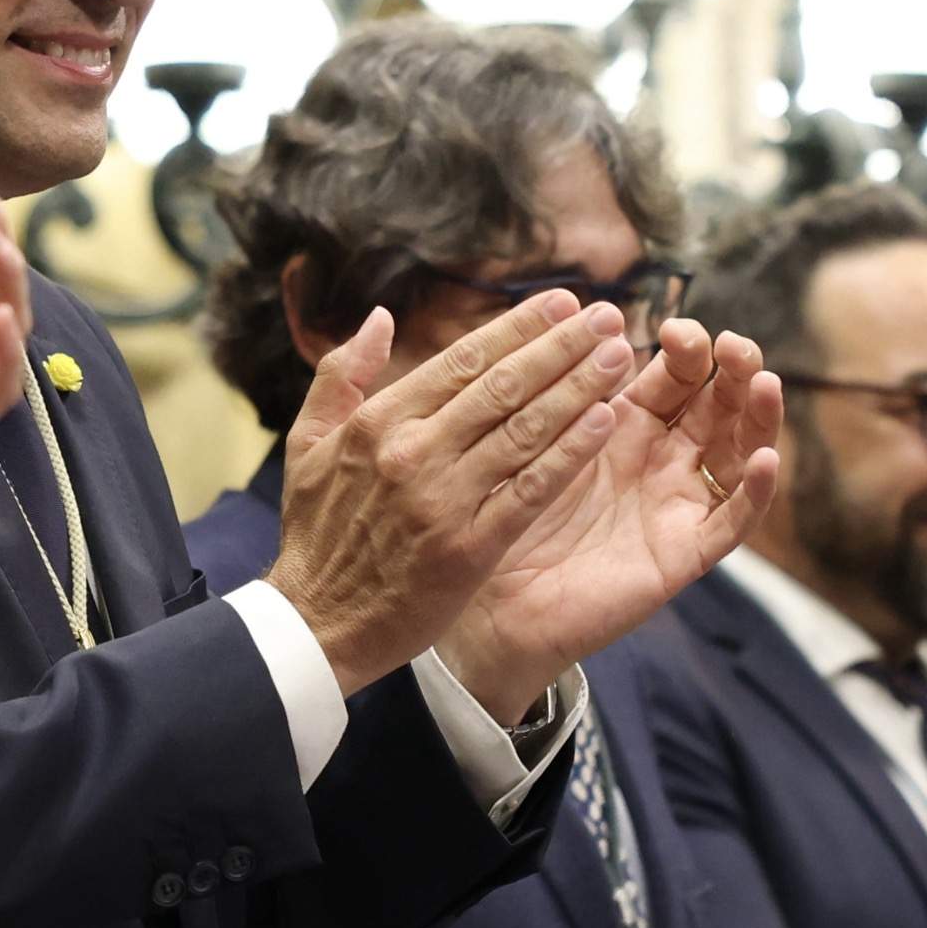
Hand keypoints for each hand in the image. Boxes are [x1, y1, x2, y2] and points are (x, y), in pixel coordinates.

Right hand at [263, 292, 637, 695]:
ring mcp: (443, 500)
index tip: (562, 303)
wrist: (317, 625)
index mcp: (377, 423)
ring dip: (578, 388)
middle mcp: (412, 453)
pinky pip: (531, 490)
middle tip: (609, 317)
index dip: (518, 328)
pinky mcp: (469, 548)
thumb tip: (381, 318)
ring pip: (525, 430)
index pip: (462, 361)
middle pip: (503, 386)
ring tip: (619, 357)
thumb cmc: (316, 533)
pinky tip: (604, 421)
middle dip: (562, 347)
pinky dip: (570, 453)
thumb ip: (340, 374)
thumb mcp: (308, 444)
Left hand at [435, 318, 783, 719]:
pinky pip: (730, 524)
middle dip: (733, 372)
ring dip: (757, 418)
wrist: (493, 602)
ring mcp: (677, 506)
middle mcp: (662, 462)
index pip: (676, 377)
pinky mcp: (682, 555)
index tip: (679, 328)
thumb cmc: (506, 515)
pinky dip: (754, 493)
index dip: (687, 350)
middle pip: (718, 407)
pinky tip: (763, 460)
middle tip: (736, 345)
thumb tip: (580, 318)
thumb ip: (561, 390)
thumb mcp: (534, 441)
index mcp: (627, 427)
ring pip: (738, 455)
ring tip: (765, 382)